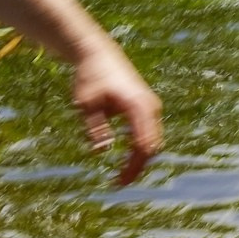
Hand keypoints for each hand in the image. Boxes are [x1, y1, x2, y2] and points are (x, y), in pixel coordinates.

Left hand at [71, 43, 161, 186]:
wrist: (98, 54)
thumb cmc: (91, 78)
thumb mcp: (86, 104)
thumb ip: (96, 128)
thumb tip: (101, 151)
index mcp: (139, 107)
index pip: (143, 145)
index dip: (133, 168)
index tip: (118, 183)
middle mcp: (150, 108)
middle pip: (152, 145)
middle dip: (138, 167)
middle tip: (117, 183)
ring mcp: (150, 107)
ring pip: (152, 140)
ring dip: (139, 158)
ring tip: (121, 175)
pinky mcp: (145, 107)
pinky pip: (148, 132)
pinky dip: (139, 148)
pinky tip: (125, 157)